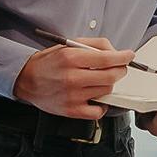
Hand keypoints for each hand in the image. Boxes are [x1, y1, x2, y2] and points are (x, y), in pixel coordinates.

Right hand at [13, 37, 133, 119]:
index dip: (123, 57)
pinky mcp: (71, 111)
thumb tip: (117, 52)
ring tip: (100, 80)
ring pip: (107, 91)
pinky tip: (97, 97)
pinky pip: (98, 111)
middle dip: (120, 70)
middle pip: (111, 76)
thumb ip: (96, 45)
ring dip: (109, 84)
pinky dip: (102, 105)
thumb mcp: (71, 45)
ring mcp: (72, 96)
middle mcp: (72, 78)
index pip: (107, 59)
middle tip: (119, 67)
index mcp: (72, 58)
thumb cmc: (51, 62)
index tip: (129, 56)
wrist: (27, 79)